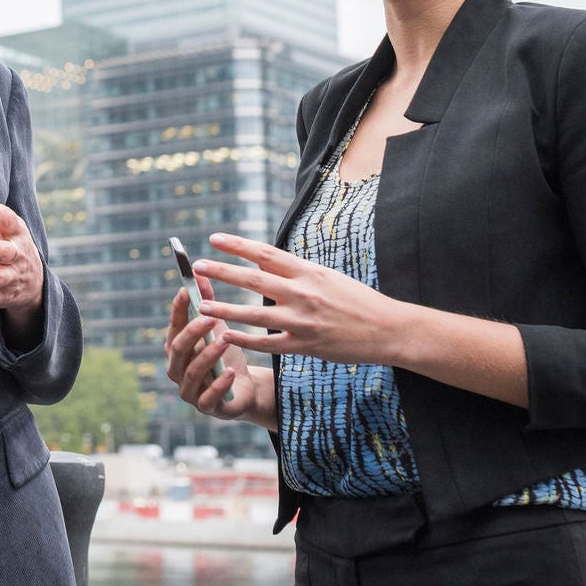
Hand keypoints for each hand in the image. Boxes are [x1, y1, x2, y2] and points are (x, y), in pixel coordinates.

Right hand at [165, 280, 263, 423]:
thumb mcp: (219, 328)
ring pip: (192, 372)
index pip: (173, 326)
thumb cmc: (226, 356)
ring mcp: (189, 390)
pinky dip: (220, 385)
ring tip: (226, 341)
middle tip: (210, 317)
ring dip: (208, 355)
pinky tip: (231, 372)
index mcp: (177, 348)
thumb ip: (210, 303)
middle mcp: (177, 369)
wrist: (245, 389)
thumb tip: (201, 273)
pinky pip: (209, 398)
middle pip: (177, 348)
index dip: (178, 309)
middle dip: (193, 332)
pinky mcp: (206, 408)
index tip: (187, 289)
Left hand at [194, 233, 416, 364]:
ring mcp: (303, 321)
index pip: (265, 254)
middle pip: (254, 280)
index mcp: (308, 271)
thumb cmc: (356, 299)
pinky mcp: (306, 346)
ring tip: (201, 306)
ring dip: (225, 310)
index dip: (237, 246)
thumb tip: (259, 260)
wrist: (387, 329)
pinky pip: (268, 344)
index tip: (213, 239)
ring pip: (255, 315)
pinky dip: (245, 340)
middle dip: (223, 273)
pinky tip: (225, 336)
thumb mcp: (326, 276)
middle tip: (197, 267)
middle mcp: (303, 293)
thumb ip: (293, 270)